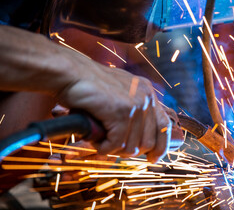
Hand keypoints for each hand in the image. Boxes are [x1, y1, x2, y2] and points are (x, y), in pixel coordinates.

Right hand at [57, 63, 171, 162]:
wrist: (70, 73)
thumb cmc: (87, 85)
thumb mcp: (117, 94)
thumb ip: (131, 110)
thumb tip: (138, 139)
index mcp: (147, 92)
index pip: (164, 125)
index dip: (160, 146)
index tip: (152, 159)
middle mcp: (145, 97)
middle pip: (148, 141)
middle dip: (130, 151)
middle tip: (112, 148)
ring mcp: (134, 104)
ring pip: (131, 145)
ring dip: (113, 148)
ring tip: (99, 139)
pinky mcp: (121, 112)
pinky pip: (116, 143)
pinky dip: (104, 147)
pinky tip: (95, 141)